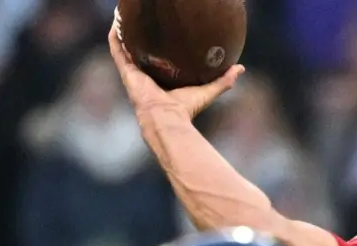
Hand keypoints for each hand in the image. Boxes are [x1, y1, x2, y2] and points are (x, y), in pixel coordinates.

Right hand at [107, 21, 242, 121]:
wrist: (166, 118)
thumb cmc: (185, 109)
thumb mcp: (207, 90)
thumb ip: (223, 80)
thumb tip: (240, 68)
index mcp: (161, 80)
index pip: (158, 61)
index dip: (158, 48)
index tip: (162, 34)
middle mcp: (145, 76)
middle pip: (140, 53)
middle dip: (139, 38)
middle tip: (142, 22)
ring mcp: (134, 74)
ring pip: (125, 49)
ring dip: (123, 34)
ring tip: (123, 17)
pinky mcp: (127, 72)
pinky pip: (118, 51)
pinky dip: (115, 38)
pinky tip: (116, 23)